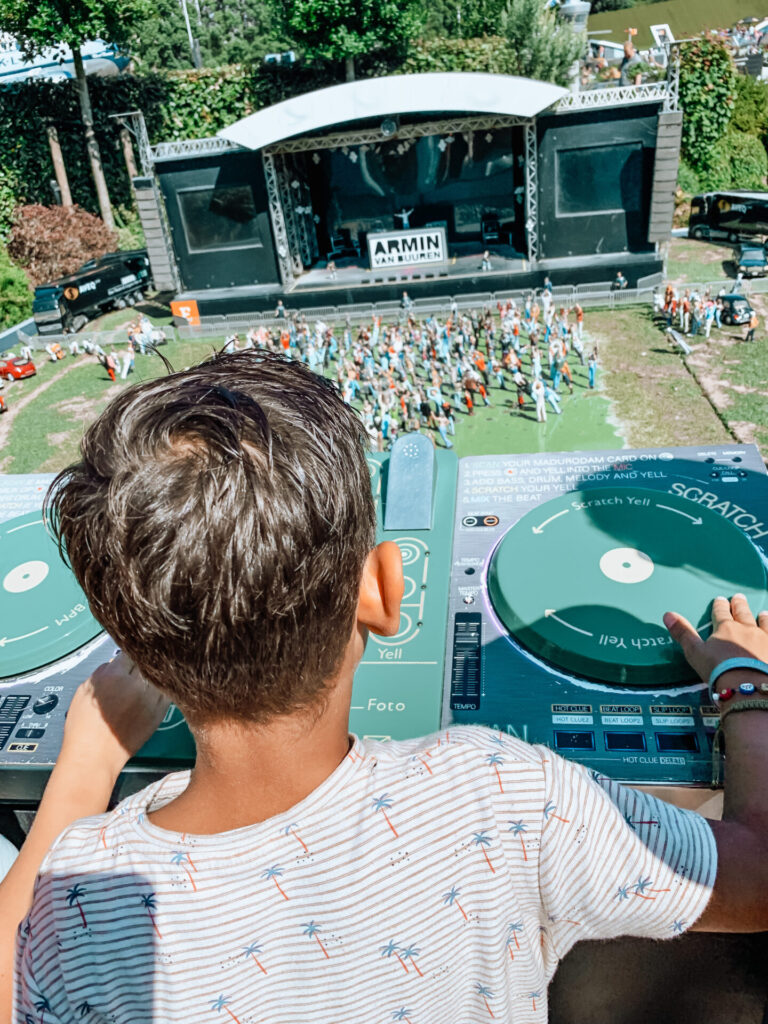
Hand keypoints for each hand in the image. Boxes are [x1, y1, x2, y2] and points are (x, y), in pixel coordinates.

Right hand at [58, 654, 169, 779]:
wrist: (93, 757)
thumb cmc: (84, 728)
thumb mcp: (85, 692)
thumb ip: (102, 672)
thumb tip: (115, 662)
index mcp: (112, 675)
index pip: (131, 651)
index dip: (133, 650)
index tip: (134, 651)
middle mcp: (133, 684)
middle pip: (148, 661)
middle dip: (146, 659)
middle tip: (147, 659)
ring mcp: (148, 699)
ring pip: (160, 675)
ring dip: (158, 673)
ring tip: (157, 671)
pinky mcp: (159, 713)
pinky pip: (167, 692)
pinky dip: (165, 688)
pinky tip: (162, 687)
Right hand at [664, 594, 767, 681]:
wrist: (748, 685)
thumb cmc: (720, 670)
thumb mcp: (695, 652)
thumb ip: (683, 633)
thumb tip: (668, 615)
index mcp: (726, 628)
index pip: (721, 613)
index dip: (720, 606)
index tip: (720, 600)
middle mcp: (747, 630)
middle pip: (743, 614)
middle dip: (739, 605)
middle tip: (739, 598)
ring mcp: (765, 640)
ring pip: (764, 623)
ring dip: (762, 618)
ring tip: (762, 613)